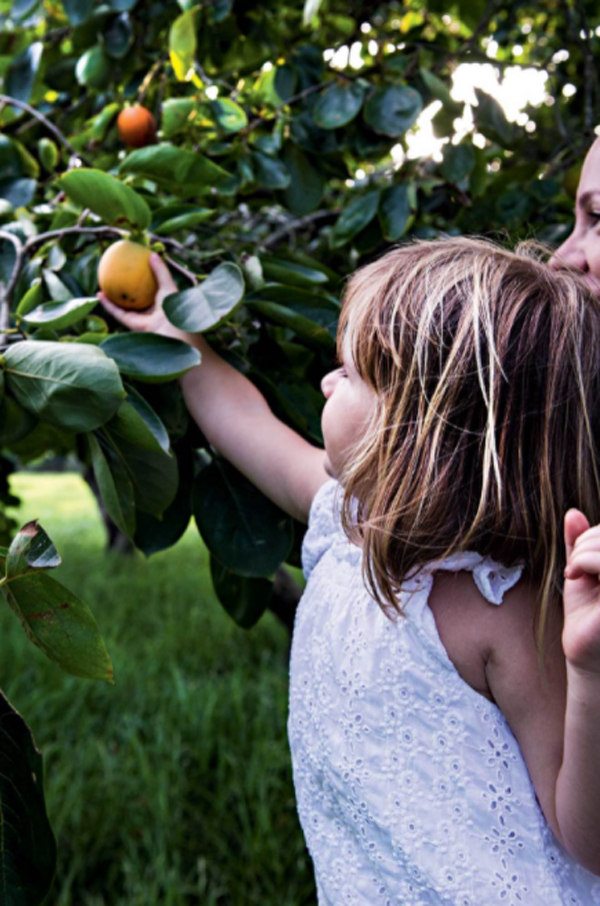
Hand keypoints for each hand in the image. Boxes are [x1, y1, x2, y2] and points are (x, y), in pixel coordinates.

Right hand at [97, 252, 189, 341]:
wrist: (169, 326)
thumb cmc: (172, 306)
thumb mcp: (168, 285)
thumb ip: (161, 270)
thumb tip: (152, 254)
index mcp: (159, 303)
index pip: (148, 290)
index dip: (139, 280)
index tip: (131, 269)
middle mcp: (149, 311)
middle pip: (133, 299)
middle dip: (123, 289)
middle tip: (114, 276)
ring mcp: (139, 318)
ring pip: (122, 306)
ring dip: (110, 297)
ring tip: (101, 284)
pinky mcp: (131, 324)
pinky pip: (116, 312)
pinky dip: (107, 304)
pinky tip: (99, 293)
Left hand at [562, 509, 599, 674]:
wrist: (585, 653)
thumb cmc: (587, 615)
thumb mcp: (583, 572)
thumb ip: (580, 543)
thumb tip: (572, 512)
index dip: (593, 534)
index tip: (576, 557)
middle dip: (586, 542)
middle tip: (572, 565)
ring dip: (583, 552)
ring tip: (573, 571)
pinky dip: (585, 560)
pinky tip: (574, 576)